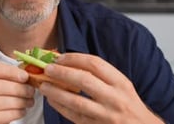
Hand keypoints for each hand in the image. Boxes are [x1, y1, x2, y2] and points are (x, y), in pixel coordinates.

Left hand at [39, 53, 163, 123]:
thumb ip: (101, 76)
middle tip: (48, 69)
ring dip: (56, 92)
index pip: (95, 64)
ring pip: (76, 101)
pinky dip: (60, 107)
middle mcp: (114, 98)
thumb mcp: (122, 87)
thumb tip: (70, 64)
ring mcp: (105, 115)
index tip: (60, 57)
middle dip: (62, 73)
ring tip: (44, 86)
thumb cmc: (129, 106)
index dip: (74, 58)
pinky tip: (52, 100)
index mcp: (121, 83)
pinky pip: (74, 116)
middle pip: (84, 80)